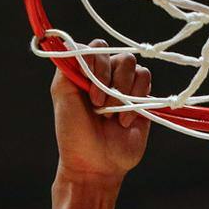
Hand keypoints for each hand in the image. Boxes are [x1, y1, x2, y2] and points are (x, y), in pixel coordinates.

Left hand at [50, 42, 151, 184]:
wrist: (94, 164)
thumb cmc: (74, 133)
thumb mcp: (62, 96)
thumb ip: (68, 67)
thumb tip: (75, 44)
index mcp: (85, 72)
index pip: (96, 48)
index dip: (96, 65)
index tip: (88, 89)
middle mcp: (105, 76)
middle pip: (118, 55)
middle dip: (109, 81)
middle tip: (98, 105)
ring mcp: (124, 87)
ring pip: (133, 66)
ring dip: (122, 91)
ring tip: (111, 115)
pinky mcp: (142, 100)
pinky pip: (145, 80)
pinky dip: (136, 98)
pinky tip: (124, 121)